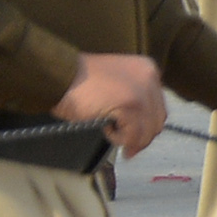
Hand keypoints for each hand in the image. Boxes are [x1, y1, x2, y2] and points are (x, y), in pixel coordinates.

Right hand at [54, 52, 168, 156]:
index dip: (147, 125)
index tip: (137, 136)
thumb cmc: (80, 81)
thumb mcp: (116, 80)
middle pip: (157, 120)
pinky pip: (133, 135)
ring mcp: (141, 92)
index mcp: (148, 69)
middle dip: (142, 136)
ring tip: (110, 133)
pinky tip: (105, 129)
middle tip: (128, 147)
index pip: (158, 106)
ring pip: (147, 130)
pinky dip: (119, 138)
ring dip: (129, 139)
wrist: (59, 75)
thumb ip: (133, 94)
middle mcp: (150, 78)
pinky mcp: (130, 105)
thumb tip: (141, 124)